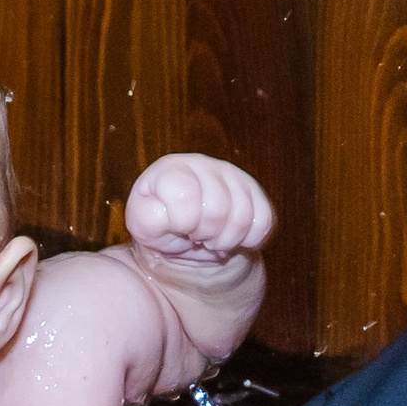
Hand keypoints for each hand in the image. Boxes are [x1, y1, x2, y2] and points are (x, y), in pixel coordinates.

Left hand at [125, 154, 274, 265]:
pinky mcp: (255, 192)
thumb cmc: (161, 227)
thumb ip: (149, 218)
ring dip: (225, 240)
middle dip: (205, 234)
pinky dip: (248, 240)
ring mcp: (231, 175)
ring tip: (211, 239)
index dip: (184, 221)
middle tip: (196, 237)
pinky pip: (263, 221)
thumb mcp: (143, 225)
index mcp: (170, 169)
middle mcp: (202, 165)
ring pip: (242, 217)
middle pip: (218, 208)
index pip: (186, 194)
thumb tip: (170, 214)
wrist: (185, 238)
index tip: (178, 227)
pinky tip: (231, 236)